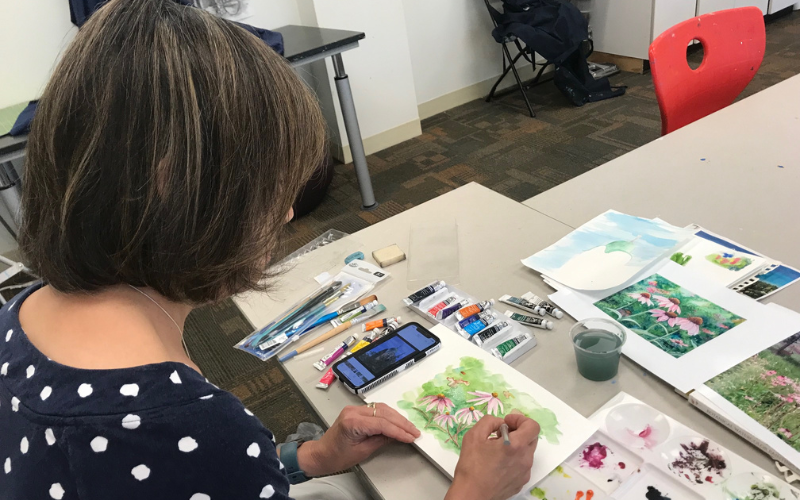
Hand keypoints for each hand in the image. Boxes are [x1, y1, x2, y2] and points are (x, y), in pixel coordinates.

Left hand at [296, 403, 419, 475]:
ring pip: (381, 408)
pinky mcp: (355, 410)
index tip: (411, 437)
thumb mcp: (362, 451)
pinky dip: (388, 415)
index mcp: (353, 421)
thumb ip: (381, 440)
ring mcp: (354, 408)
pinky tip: (397, 422)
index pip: (382, 423)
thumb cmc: (337, 456)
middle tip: (415, 432)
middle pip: (383, 413)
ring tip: (409, 428)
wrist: (321, 454)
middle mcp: (354, 411)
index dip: (399, 430)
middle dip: (401, 423)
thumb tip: (398, 435)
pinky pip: (376, 410)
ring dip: (397, 417)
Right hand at [446, 413, 540, 499]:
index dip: (521, 419)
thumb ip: (490, 421)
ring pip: (527, 452)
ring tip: (498, 450)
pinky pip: (522, 465)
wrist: (471, 494)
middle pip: (531, 438)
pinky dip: (514, 459)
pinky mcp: (520, 482)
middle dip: (518, 431)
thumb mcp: (474, 435)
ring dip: (516, 446)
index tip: (507, 422)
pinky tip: (499, 463)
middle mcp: (525, 459)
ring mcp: (524, 473)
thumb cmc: (471, 465)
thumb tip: (500, 423)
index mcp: (516, 446)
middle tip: (501, 433)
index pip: (533, 426)